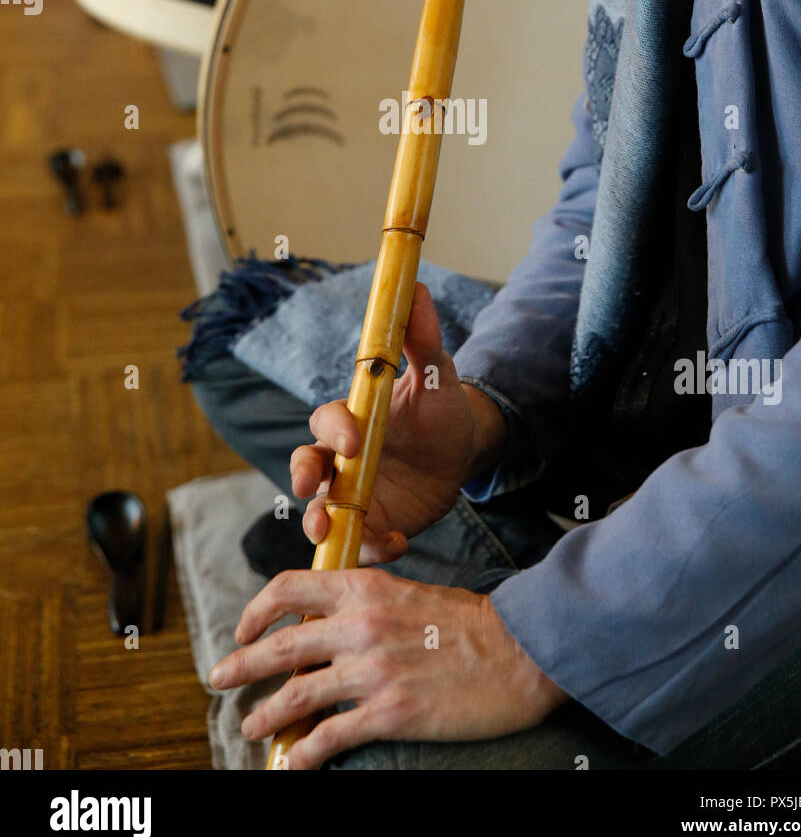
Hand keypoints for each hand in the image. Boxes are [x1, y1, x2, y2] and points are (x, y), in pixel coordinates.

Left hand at [208, 568, 569, 768]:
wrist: (519, 649)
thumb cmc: (470, 622)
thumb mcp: (409, 593)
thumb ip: (365, 604)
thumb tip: (326, 625)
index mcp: (364, 588)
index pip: (289, 588)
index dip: (257, 610)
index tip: (244, 626)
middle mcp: (359, 626)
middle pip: (281, 646)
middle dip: (241, 664)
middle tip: (220, 676)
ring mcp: (372, 671)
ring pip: (296, 693)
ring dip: (266, 714)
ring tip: (251, 725)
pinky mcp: (389, 713)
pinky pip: (330, 737)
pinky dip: (303, 754)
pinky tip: (292, 763)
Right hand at [291, 282, 505, 564]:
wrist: (463, 451)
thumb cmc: (441, 407)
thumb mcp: (436, 374)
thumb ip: (421, 337)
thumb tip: (418, 289)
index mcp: (354, 418)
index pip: (326, 421)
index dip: (333, 429)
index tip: (353, 439)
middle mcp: (343, 457)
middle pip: (305, 466)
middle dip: (301, 478)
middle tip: (312, 490)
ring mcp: (354, 493)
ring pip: (320, 509)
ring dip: (318, 523)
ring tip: (328, 532)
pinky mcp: (373, 523)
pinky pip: (360, 542)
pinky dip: (372, 547)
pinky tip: (398, 542)